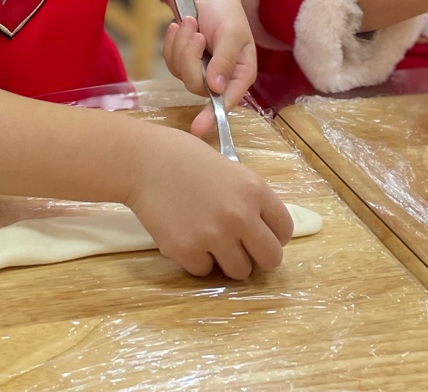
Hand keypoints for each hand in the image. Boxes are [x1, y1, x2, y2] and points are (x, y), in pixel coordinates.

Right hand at [126, 125, 293, 278]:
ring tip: (208, 241)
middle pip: (270, 260)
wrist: (142, 160)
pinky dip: (195, 259)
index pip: (285, 231)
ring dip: (226, 261)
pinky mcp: (186, 250)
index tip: (258, 236)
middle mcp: (240, 216)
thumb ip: (248, 198)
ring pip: (239, 272)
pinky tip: (184, 236)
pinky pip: (204, 271)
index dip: (272, 236)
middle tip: (239, 249)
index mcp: (255, 191)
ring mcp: (214, 236)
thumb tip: (260, 230)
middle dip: (257, 258)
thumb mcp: (230, 169)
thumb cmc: (184, 157)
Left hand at [162, 0, 255, 136]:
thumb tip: (217, 89)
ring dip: (182, 43)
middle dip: (190, 56)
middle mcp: (221, 79)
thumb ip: (224, 60)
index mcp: (241, 74)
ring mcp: (201, 73)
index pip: (227, 101)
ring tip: (191, 22)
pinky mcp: (185, 64)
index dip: (213, 116)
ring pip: (180, 72)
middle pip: (195, 84)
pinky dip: (172, 42)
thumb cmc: (227, 13)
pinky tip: (180, 27)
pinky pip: (170, 61)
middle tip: (196, 33)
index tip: (198, 128)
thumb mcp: (231, 33)